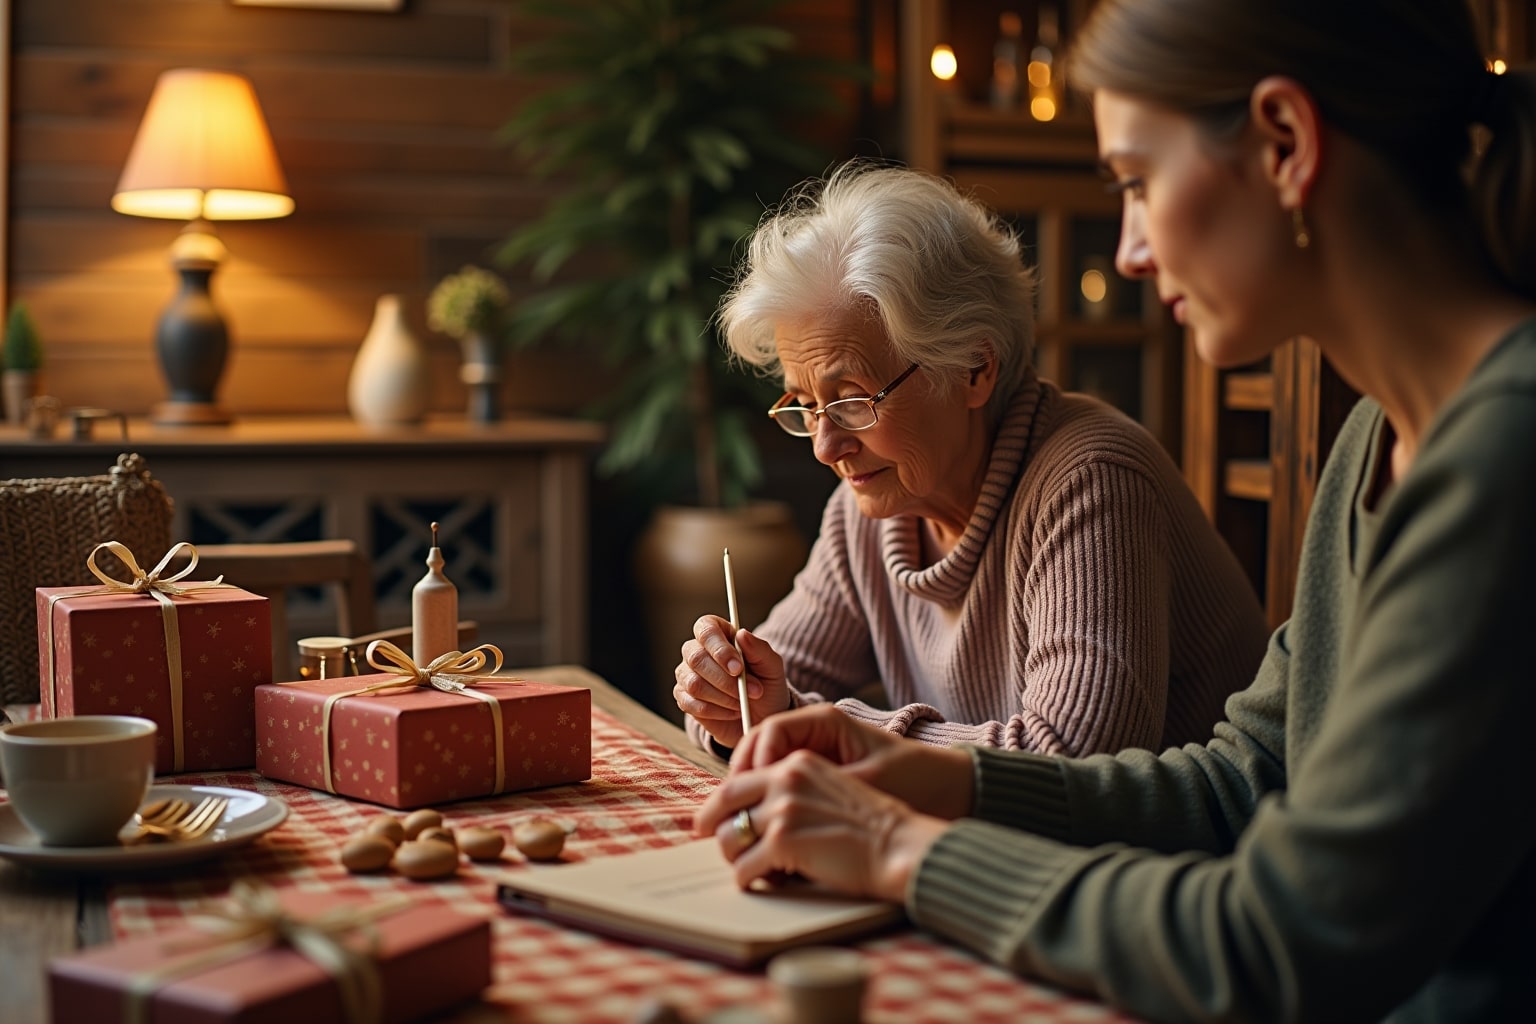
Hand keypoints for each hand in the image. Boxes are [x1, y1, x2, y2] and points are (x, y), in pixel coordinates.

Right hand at [673, 615, 791, 748]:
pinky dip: (717, 711)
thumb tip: (742, 634)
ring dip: (724, 697)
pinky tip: (732, 711)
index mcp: (717, 633)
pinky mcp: (684, 698)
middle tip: (751, 692)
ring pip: (694, 684)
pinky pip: (692, 704)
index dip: (720, 649)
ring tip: (743, 702)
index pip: (706, 630)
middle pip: (696, 659)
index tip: (738, 668)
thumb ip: (759, 649)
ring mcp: (687, 674)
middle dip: (725, 680)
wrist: (761, 716)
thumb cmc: (765, 684)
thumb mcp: (771, 666)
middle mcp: (696, 650)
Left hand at [694, 749, 949, 902]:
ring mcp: (783, 810)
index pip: (742, 778)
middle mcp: (785, 780)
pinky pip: (745, 867)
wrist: (897, 844)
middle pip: (725, 801)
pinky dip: (747, 879)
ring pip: (730, 837)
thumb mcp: (829, 788)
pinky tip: (758, 883)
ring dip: (733, 857)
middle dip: (712, 824)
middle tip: (708, 838)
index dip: (721, 801)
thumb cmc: (871, 826)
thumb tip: (758, 815)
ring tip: (745, 867)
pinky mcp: (784, 842)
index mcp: (797, 764)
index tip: (715, 815)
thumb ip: (794, 792)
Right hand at [734, 703, 975, 821]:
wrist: (949, 790)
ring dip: (750, 792)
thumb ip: (823, 790)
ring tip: (741, 823)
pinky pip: (781, 783)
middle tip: (727, 811)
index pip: (769, 731)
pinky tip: (765, 827)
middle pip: (759, 747)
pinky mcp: (818, 774)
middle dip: (740, 779)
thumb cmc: (915, 780)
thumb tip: (779, 811)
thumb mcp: (868, 782)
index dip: (751, 762)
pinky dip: (768, 801)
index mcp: (825, 720)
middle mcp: (815, 731)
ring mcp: (814, 752)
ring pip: (765, 767)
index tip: (747, 792)